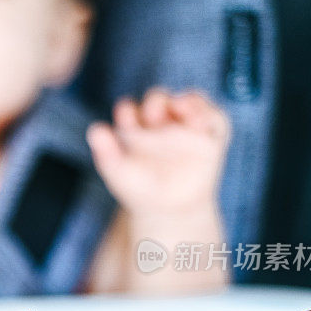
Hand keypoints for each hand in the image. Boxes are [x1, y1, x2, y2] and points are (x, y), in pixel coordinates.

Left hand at [87, 88, 230, 218]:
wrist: (168, 209)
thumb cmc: (139, 189)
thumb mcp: (118, 172)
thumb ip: (106, 151)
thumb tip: (95, 130)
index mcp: (135, 126)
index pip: (129, 110)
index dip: (127, 111)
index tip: (126, 121)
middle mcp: (161, 121)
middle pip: (159, 100)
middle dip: (156, 102)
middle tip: (153, 113)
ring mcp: (186, 126)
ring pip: (189, 101)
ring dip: (187, 101)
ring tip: (182, 105)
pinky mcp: (210, 135)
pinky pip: (215, 118)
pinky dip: (210, 114)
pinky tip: (200, 122)